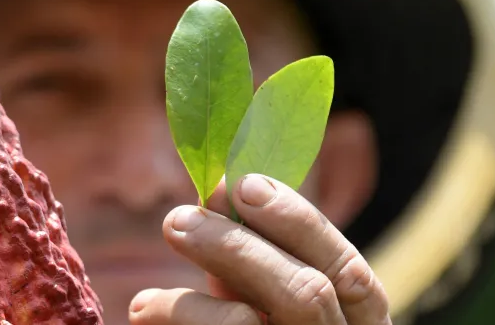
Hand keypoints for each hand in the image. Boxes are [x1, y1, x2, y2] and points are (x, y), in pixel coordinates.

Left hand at [128, 174, 390, 324]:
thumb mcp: (267, 308)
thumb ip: (255, 263)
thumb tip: (216, 190)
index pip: (351, 276)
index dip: (300, 223)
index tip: (242, 184)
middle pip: (306, 296)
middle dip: (237, 248)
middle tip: (175, 220)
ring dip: (189, 307)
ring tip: (142, 303)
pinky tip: (143, 318)